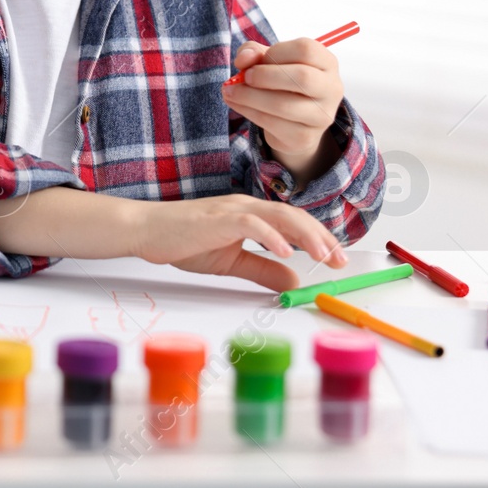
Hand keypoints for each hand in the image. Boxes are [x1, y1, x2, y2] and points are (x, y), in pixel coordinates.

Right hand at [132, 195, 347, 291]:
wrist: (146, 231)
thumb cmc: (182, 241)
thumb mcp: (231, 263)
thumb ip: (262, 269)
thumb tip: (294, 280)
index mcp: (250, 216)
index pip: (293, 223)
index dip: (319, 239)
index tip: (337, 258)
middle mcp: (246, 207)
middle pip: (295, 216)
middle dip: (322, 238)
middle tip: (340, 260)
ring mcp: (233, 210)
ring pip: (280, 215)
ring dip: (307, 235)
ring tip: (324, 254)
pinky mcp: (219, 218)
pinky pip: (252, 223)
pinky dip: (272, 236)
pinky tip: (287, 252)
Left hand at [223, 37, 342, 176]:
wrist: (293, 122)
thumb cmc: (281, 80)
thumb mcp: (268, 60)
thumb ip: (253, 52)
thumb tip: (244, 59)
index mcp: (327, 62)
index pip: (306, 50)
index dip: (275, 52)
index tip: (256, 60)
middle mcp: (331, 88)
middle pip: (302, 77)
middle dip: (265, 75)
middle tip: (245, 77)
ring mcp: (321, 115)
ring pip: (283, 104)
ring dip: (249, 96)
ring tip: (230, 91)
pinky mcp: (305, 137)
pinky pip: (272, 124)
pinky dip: (248, 111)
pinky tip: (236, 103)